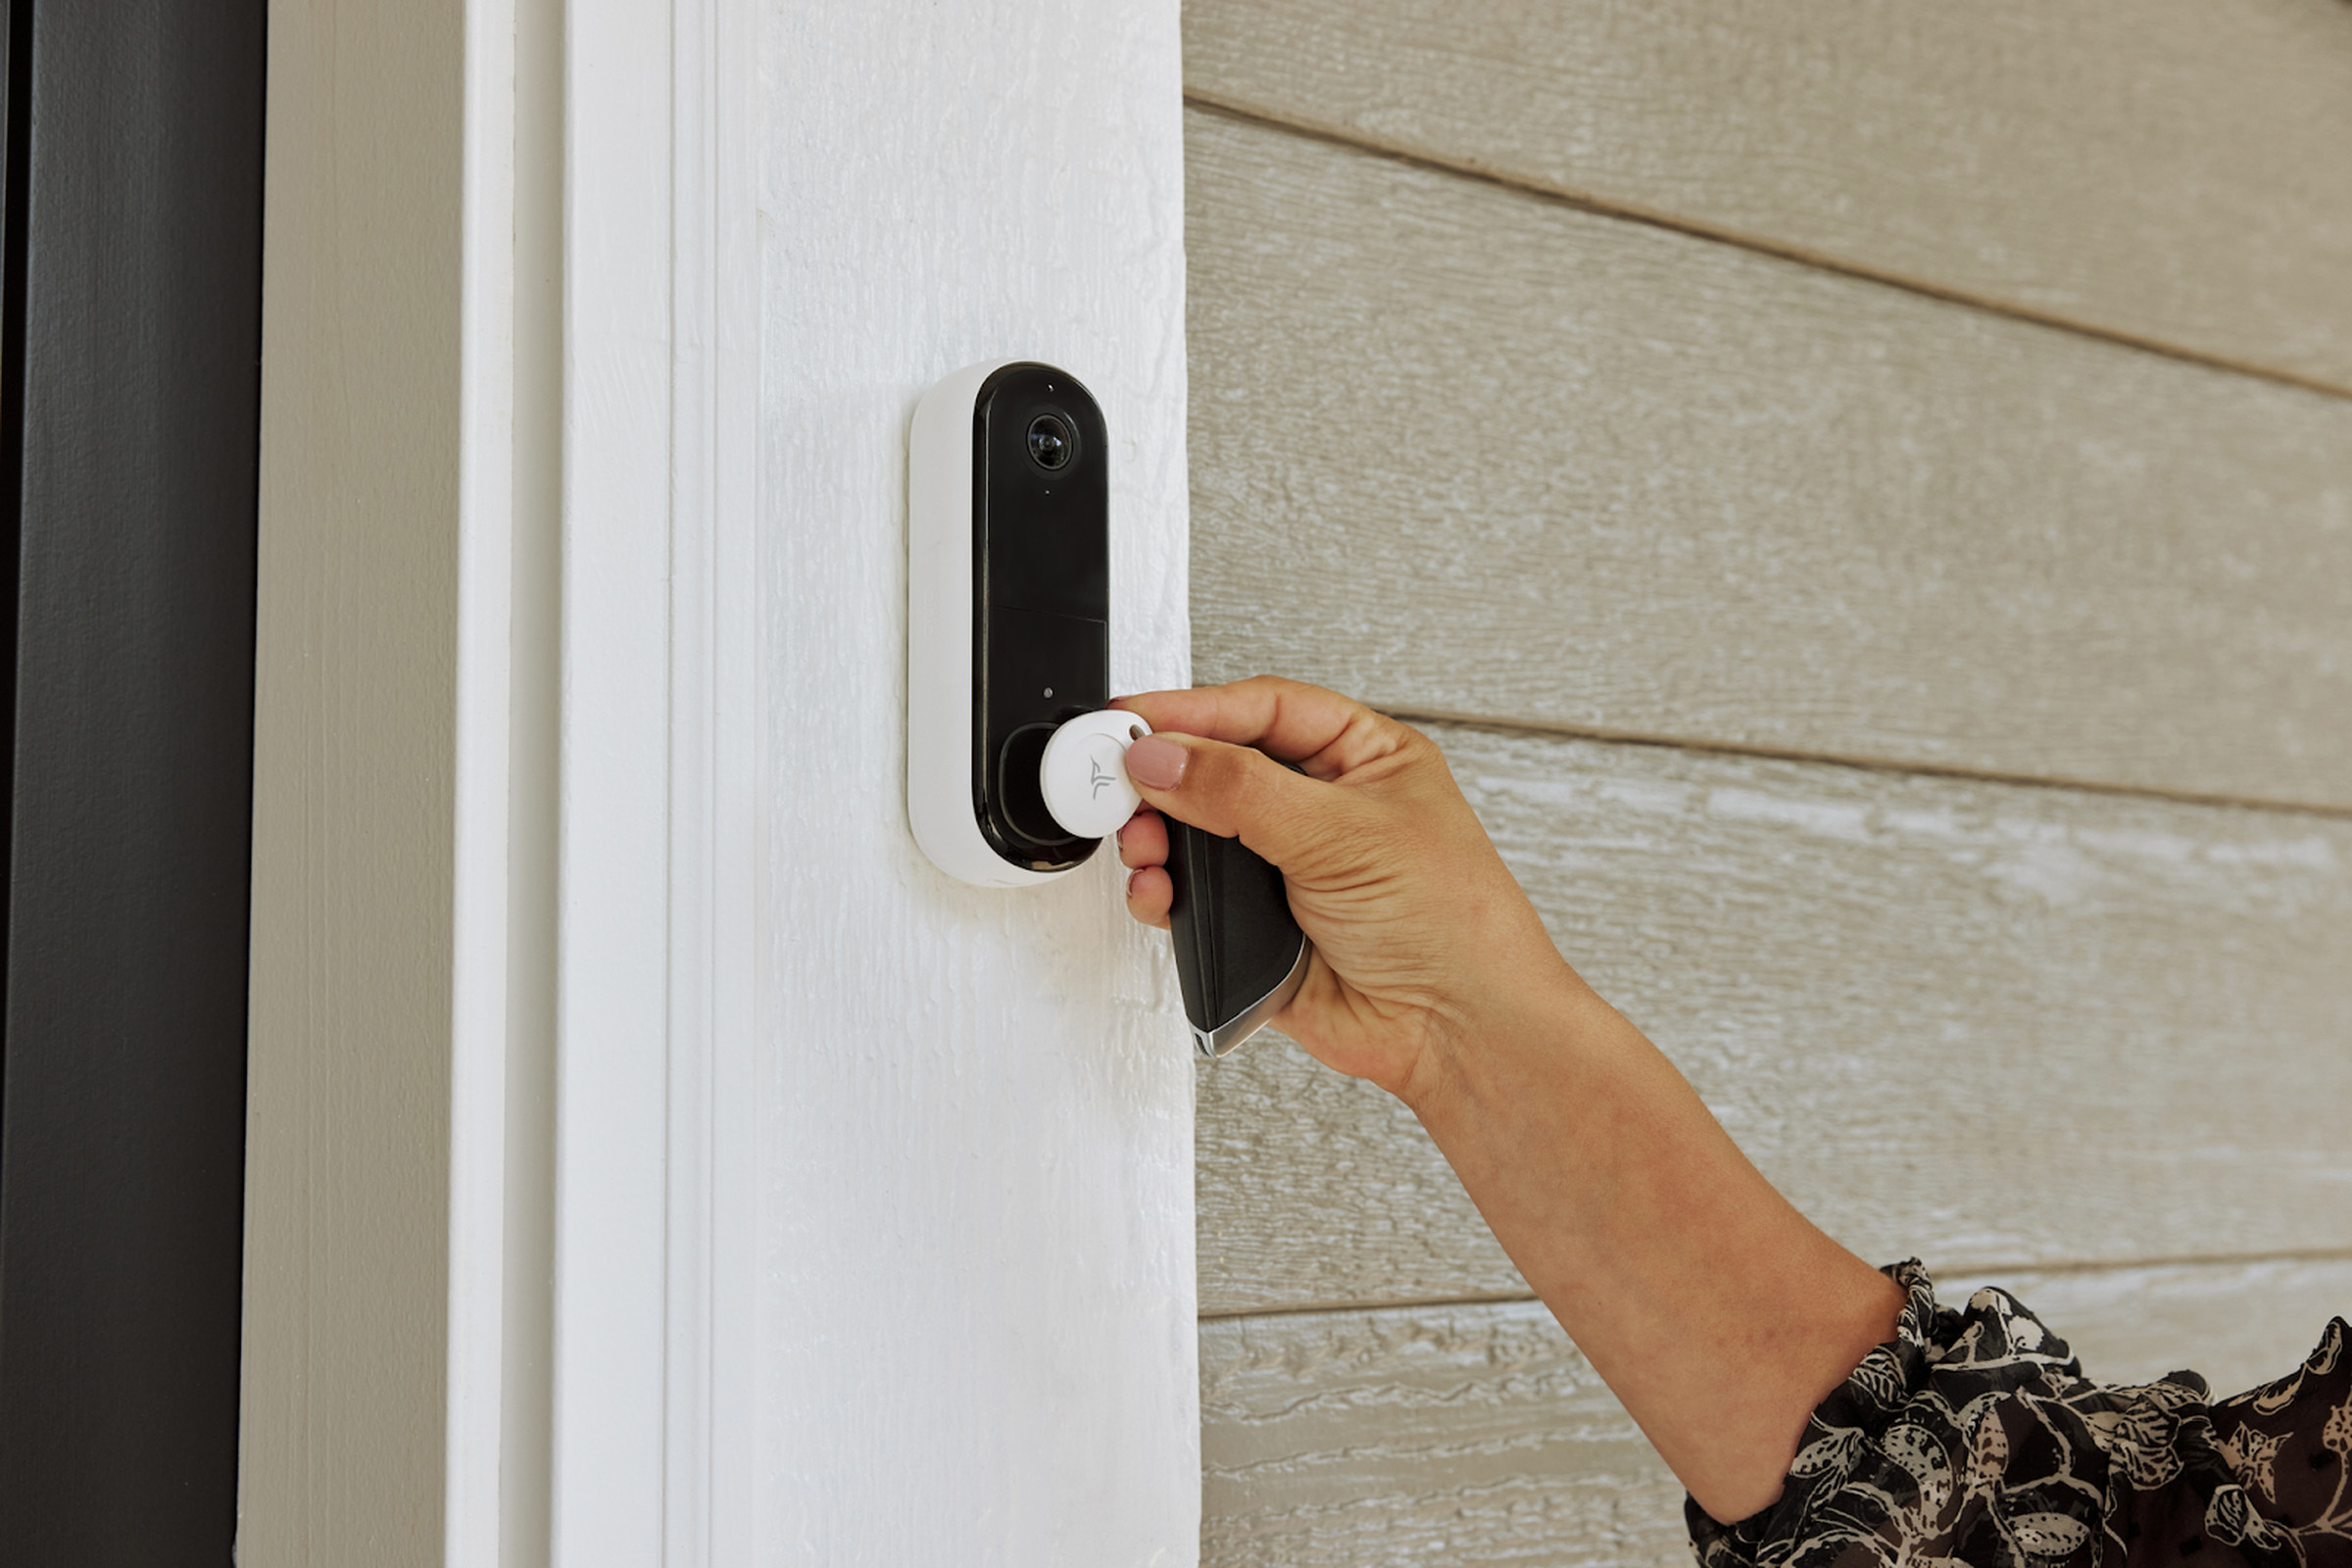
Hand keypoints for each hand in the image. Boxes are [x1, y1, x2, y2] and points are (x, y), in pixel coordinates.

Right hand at [1111, 676, 1581, 1100]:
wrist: (1456, 1031)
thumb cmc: (1453, 924)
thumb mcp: (1343, 831)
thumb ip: (1241, 790)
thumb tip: (1164, 756)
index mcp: (1362, 756)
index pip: (1264, 710)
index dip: (1196, 709)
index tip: (1135, 716)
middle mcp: (1322, 806)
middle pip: (1218, 766)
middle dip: (1166, 775)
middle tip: (1120, 779)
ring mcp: (1287, 868)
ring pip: (1196, 832)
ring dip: (1159, 836)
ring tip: (1145, 844)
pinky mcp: (1258, 926)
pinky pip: (1193, 896)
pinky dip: (1165, 890)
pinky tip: (1161, 890)